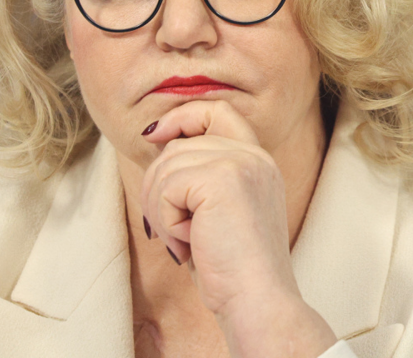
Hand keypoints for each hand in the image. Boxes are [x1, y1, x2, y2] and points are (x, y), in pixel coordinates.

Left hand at [140, 100, 336, 357]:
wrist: (257, 300)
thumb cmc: (232, 269)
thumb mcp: (220, 212)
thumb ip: (201, 176)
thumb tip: (157, 146)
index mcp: (258, 161)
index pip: (218, 111)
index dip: (182, 117)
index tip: (154, 137)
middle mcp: (253, 156)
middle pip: (179, 144)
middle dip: (159, 187)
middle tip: (173, 230)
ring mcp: (240, 163)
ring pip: (166, 166)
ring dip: (162, 211)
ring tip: (186, 242)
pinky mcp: (222, 178)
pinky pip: (167, 187)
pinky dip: (166, 222)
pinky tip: (188, 244)